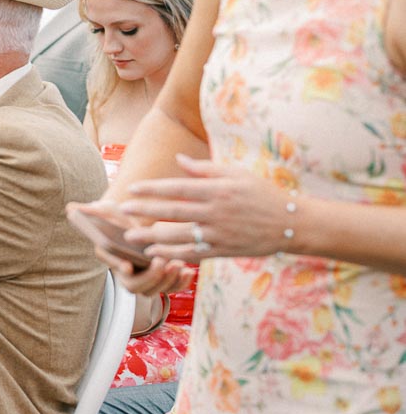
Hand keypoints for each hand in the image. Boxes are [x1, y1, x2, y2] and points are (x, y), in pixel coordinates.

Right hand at [69, 200, 193, 296]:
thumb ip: (93, 211)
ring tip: (178, 265)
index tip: (127, 265)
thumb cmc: (119, 217)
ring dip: (167, 281)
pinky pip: (171, 288)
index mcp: (111, 259)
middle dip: (151, 278)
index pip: (113, 267)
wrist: (134, 225)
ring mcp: (144, 279)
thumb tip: (71, 208)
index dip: (119, 267)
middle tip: (162, 262)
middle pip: (136, 287)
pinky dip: (181, 283)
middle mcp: (126, 274)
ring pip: (155, 291)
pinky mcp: (161, 279)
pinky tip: (188, 271)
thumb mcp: (106, 210)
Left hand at [120, 155, 299, 261]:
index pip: (178, 188)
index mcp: (217, 191)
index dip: (153, 189)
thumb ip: (205, 169)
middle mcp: (216, 213)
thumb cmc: (262, 194)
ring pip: (179, 237)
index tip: (132, 189)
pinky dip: (172, 253)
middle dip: (145, 212)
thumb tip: (179, 159)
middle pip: (173, 212)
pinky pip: (192, 254)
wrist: (291, 224)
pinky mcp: (223, 251)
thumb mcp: (237, 174)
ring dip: (153, 237)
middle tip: (122, 212)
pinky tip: (155, 252)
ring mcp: (219, 234)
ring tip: (130, 237)